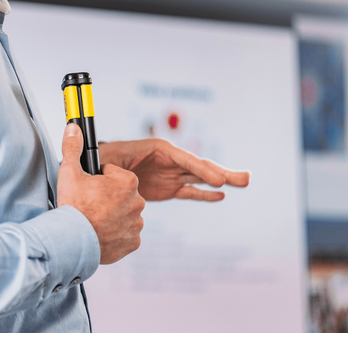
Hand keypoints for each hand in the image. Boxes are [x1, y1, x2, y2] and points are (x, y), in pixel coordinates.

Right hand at [57, 124, 145, 264]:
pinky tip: (101, 233)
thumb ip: (73, 147)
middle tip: (90, 205)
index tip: (89, 189)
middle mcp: (138, 200)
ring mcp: (137, 222)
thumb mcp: (70, 172)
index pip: (113, 173)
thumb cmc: (73, 206)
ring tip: (94, 220)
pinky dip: (116, 233)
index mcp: (127, 180)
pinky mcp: (134, 241)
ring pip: (124, 213)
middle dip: (107, 197)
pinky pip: (126, 233)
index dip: (98, 180)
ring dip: (113, 215)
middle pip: (120, 194)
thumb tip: (73, 128)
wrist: (73, 241)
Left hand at [98, 138, 249, 201]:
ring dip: (221, 181)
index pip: (184, 159)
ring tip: (244, 182)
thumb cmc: (104, 159)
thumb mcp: (108, 158)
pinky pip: (190, 191)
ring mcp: (171, 174)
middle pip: (200, 166)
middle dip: (222, 172)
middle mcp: (169, 160)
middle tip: (245, 178)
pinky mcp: (169, 188)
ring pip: (201, 178)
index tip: (218, 181)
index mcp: (158, 149)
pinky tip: (220, 196)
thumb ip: (115, 162)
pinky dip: (204, 195)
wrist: (102, 168)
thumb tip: (110, 166)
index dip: (201, 169)